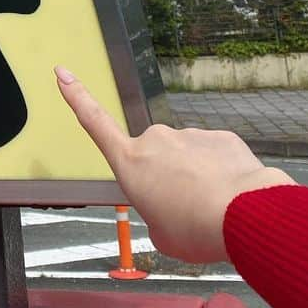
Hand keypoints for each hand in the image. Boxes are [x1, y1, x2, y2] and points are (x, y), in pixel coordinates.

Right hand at [54, 66, 294, 263]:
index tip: (63, 72)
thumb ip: (157, 215)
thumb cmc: (194, 229)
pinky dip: (221, 175)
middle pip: (153, 157)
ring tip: (212, 208)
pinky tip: (231, 196)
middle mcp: (155, 141)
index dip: (77, 96)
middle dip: (166, 178)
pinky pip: (215, 157)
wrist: (244, 215)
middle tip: (184, 210)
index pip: (95, 122)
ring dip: (195, 179)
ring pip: (187, 159)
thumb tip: (174, 205)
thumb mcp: (160, 235)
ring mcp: (189, 136)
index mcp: (130, 163)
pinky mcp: (220, 138)